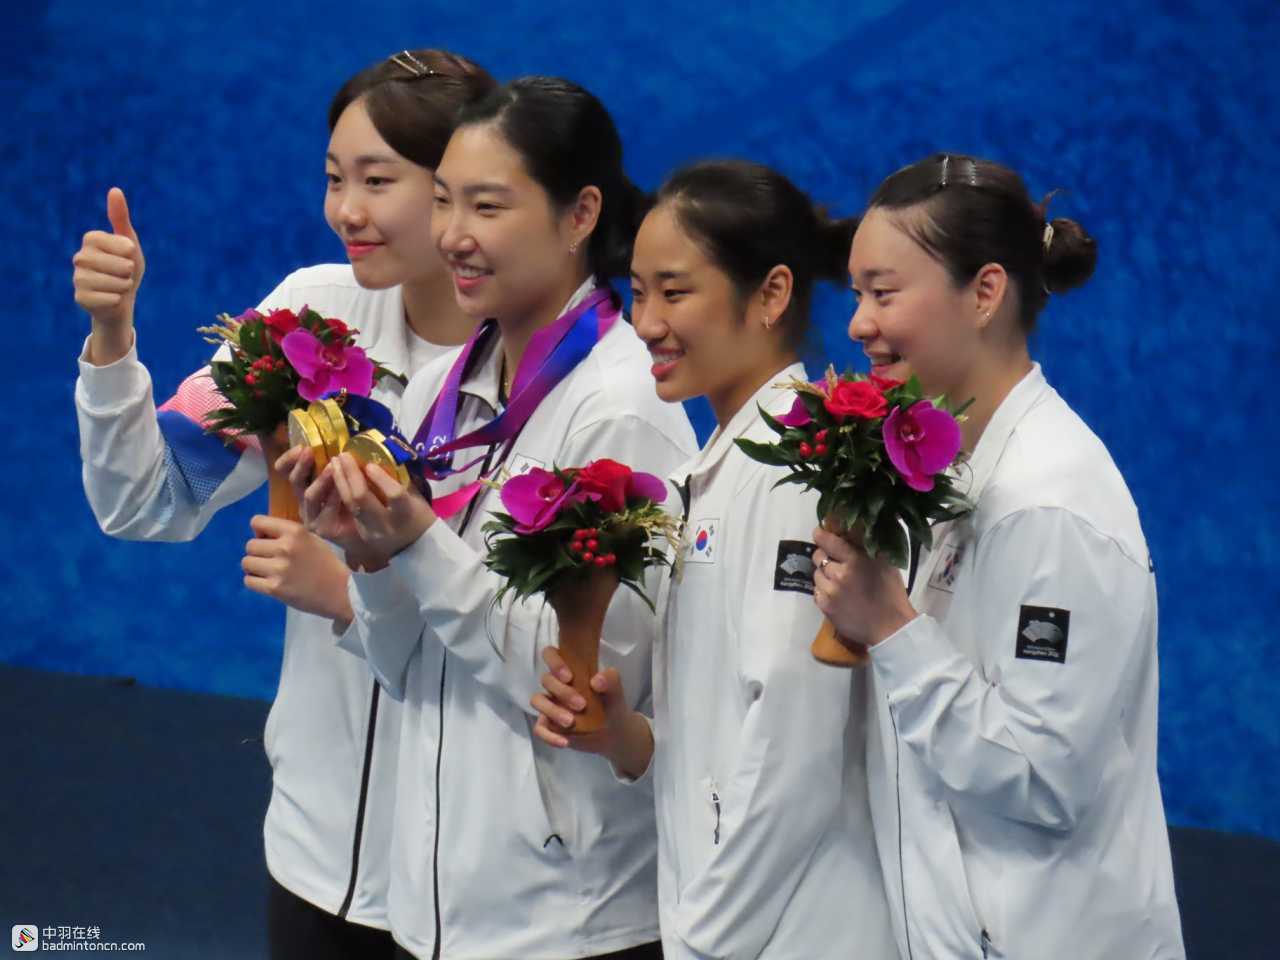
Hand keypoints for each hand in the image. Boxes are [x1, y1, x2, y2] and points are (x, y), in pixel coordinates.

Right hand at [73, 187, 145, 364]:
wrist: (122, 300)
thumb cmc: (127, 268)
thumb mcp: (129, 243)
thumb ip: (120, 217)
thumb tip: (115, 190)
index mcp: (90, 239)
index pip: (117, 243)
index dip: (128, 251)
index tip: (128, 254)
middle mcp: (79, 257)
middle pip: (117, 265)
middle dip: (128, 271)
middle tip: (125, 274)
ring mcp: (77, 278)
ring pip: (112, 283)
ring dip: (124, 286)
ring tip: (119, 285)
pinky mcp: (80, 298)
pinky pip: (107, 299)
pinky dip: (117, 300)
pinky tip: (113, 298)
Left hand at [242, 515, 353, 622]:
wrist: (340, 591)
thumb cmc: (326, 564)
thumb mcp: (311, 539)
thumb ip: (287, 534)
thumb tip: (260, 536)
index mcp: (294, 531)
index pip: (257, 522)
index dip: (259, 531)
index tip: (268, 540)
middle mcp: (284, 547)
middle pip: (250, 545)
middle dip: (257, 552)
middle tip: (270, 560)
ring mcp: (278, 568)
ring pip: (246, 562)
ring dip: (254, 567)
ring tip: (268, 572)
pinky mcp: (274, 588)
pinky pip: (248, 581)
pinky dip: (255, 581)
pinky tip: (268, 583)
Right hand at [291, 449, 366, 557]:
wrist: (371, 532)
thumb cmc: (357, 500)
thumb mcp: (345, 478)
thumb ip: (338, 464)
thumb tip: (340, 445)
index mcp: (306, 485)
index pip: (286, 470)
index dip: (289, 459)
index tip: (301, 447)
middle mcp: (305, 501)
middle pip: (295, 481)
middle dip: (301, 465)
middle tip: (309, 451)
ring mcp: (312, 516)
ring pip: (310, 496)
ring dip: (320, 480)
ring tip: (332, 467)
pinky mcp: (324, 529)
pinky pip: (327, 511)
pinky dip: (334, 497)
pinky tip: (342, 488)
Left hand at [322, 453, 437, 566]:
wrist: (416, 547)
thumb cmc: (419, 516)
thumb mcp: (415, 497)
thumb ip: (398, 479)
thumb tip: (381, 456)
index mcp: (406, 514)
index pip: (393, 495)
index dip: (380, 478)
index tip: (369, 464)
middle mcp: (386, 524)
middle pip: (362, 498)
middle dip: (350, 473)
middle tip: (343, 455)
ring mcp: (370, 531)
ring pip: (350, 504)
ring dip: (340, 480)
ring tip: (335, 462)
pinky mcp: (359, 534)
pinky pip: (347, 510)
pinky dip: (341, 492)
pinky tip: (337, 478)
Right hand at [532, 647, 653, 778]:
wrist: (613, 733)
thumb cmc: (610, 705)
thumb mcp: (615, 693)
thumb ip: (611, 680)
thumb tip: (596, 681)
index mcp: (570, 670)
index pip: (551, 654)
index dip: (554, 662)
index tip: (570, 677)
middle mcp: (556, 685)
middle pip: (546, 679)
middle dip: (562, 691)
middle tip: (582, 705)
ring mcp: (550, 704)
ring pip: (537, 700)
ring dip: (552, 711)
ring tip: (571, 722)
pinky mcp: (548, 724)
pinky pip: (539, 728)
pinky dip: (549, 736)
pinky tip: (565, 742)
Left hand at [812, 526, 916, 648]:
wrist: (890, 628)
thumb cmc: (892, 594)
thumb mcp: (885, 563)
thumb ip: (868, 547)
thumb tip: (855, 529)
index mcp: (855, 561)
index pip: (828, 541)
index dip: (821, 535)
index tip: (819, 533)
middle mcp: (839, 574)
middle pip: (818, 556)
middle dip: (825, 556)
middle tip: (835, 561)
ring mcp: (830, 591)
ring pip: (816, 575)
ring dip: (824, 575)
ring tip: (838, 581)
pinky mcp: (825, 607)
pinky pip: (816, 592)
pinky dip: (823, 591)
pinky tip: (836, 595)